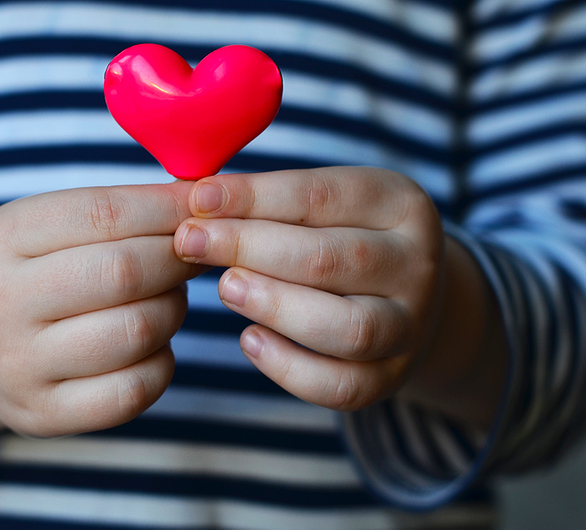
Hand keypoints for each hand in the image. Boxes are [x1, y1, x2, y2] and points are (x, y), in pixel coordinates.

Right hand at [0, 182, 202, 437]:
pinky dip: (161, 362)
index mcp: (1, 240)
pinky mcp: (44, 415)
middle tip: (192, 258)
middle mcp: (0, 303)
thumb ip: (117, 212)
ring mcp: (18, 367)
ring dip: (173, 310)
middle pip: (123, 273)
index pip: (104, 214)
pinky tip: (152, 346)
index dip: (167, 210)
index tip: (202, 209)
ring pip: (136, 331)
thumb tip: (202, 199)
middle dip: (177, 261)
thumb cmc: (32, 277)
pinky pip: (134, 390)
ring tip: (167, 299)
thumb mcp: (49, 230)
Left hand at [173, 167, 503, 421]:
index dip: (253, 198)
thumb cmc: (341, 237)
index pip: (321, 197)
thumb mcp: (323, 205)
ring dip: (275, 306)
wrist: (404, 296)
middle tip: (191, 243)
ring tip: (225, 287)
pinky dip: (289, 367)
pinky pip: (342, 386)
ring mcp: (410, 327)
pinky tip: (249, 340)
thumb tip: (197, 200)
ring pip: (348, 328)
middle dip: (250, 248)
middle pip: (331, 260)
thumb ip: (269, 201)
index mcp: (401, 204)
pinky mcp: (392, 378)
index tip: (197, 199)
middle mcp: (417, 265)